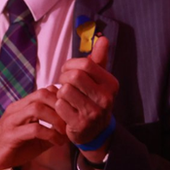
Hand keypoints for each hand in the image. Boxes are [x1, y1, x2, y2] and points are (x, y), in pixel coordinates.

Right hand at [0, 87, 67, 169]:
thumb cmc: (15, 148)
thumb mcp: (38, 137)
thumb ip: (54, 129)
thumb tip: (74, 128)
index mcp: (23, 106)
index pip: (46, 90)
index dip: (62, 98)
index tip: (73, 111)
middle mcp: (17, 109)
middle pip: (42, 94)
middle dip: (61, 105)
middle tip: (71, 120)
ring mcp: (12, 121)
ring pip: (37, 108)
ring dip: (56, 119)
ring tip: (65, 131)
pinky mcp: (10, 135)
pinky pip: (33, 129)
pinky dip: (50, 134)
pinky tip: (57, 142)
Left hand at [55, 36, 118, 163]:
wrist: (95, 131)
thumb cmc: (93, 99)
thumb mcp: (99, 80)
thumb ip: (99, 59)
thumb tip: (103, 38)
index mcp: (111, 83)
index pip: (86, 64)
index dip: (71, 64)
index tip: (67, 71)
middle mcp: (106, 97)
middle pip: (74, 76)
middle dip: (64, 78)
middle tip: (64, 84)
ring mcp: (94, 112)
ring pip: (65, 90)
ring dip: (60, 93)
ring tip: (66, 97)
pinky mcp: (80, 124)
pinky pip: (60, 105)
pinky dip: (58, 105)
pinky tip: (64, 109)